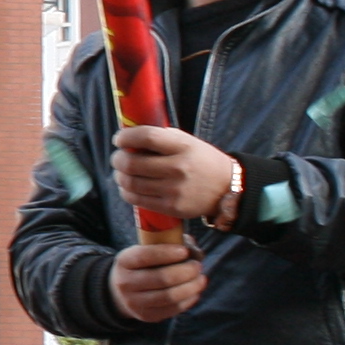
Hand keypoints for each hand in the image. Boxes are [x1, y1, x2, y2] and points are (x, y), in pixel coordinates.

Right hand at [111, 237, 210, 324]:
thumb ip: (169, 243)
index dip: (166, 253)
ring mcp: (135, 302)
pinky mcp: (147, 315)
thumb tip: (195, 250)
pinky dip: (188, 300)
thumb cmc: (142, 265)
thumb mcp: (146, 250)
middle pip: (161, 278)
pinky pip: (172, 309)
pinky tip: (195, 292)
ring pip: (169, 296)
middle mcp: (125, 283)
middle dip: (185, 271)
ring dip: (191, 287)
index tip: (185, 251)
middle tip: (197, 266)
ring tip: (201, 279)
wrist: (122, 292)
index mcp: (124, 261)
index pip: (144, 256)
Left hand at [112, 124, 242, 227]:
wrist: (227, 187)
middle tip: (117, 157)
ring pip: (131, 183)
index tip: (118, 139)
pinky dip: (126, 192)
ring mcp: (175, 190)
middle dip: (117, 159)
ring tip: (121, 172)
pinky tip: (127, 187)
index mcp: (183, 146)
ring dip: (119, 176)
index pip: (147, 137)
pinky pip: (138, 200)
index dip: (126, 137)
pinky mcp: (172, 207)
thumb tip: (130, 137)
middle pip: (132, 163)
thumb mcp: (188, 142)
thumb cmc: (201, 161)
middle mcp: (179, 168)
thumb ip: (162, 138)